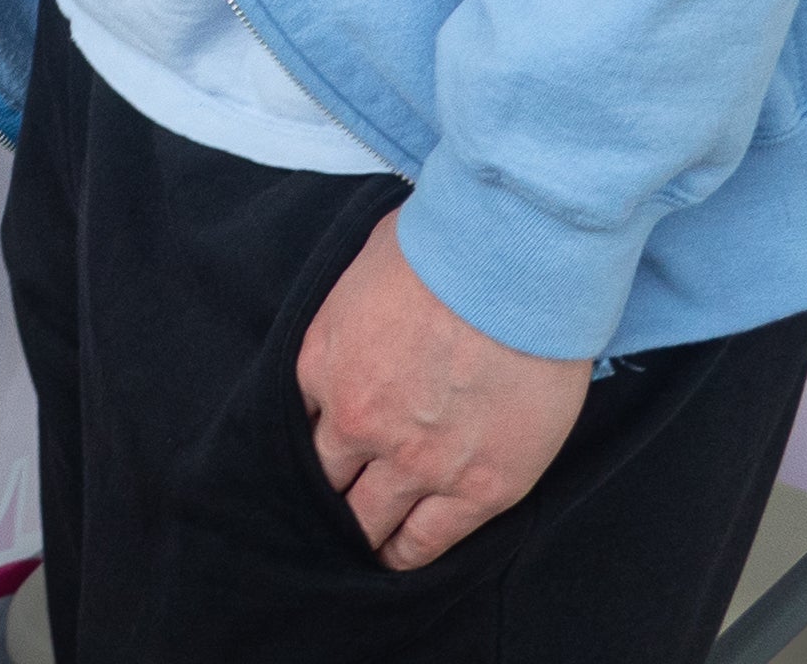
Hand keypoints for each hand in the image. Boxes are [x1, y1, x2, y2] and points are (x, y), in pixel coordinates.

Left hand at [300, 212, 586, 570]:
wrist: (513, 269)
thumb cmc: (443, 247)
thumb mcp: (360, 265)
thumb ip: (352, 309)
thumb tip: (363, 314)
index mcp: (320, 364)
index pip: (294, 422)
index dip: (308, 441)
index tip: (318, 452)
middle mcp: (355, 421)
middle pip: (324, 479)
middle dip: (327, 494)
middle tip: (331, 507)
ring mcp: (414, 460)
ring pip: (369, 519)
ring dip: (363, 533)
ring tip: (364, 544)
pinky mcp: (476, 488)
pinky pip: (427, 539)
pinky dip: (407, 554)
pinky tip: (399, 558)